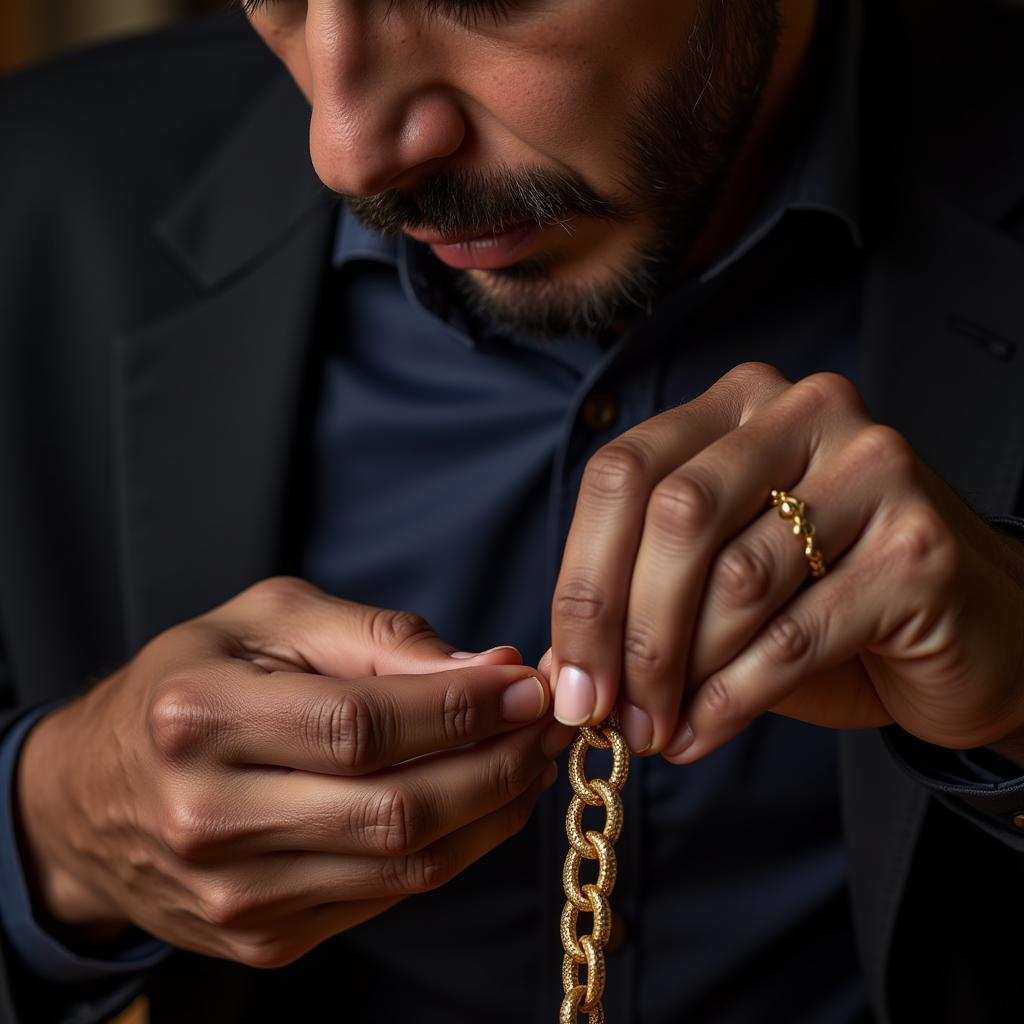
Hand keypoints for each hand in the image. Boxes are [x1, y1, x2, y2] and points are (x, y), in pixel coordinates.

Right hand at [17, 577, 560, 966]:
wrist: (94, 796)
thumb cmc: (191, 683)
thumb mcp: (268, 622)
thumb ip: (377, 639)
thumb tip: (488, 671)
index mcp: (199, 719)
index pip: (362, 726)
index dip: (461, 708)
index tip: (527, 686)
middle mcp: (208, 819)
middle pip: (396, 809)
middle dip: (497, 764)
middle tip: (547, 725)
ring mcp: (236, 897)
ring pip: (408, 866)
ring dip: (493, 810)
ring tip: (528, 759)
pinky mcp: (265, 940)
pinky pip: (390, 899)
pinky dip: (454, 849)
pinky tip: (479, 801)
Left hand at [546, 363, 1023, 761]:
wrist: (966, 629)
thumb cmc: (824, 601)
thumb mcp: (715, 587)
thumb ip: (638, 606)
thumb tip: (558, 671)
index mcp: (739, 405)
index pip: (624, 471)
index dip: (581, 580)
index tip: (568, 674)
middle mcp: (804, 414)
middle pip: (674, 516)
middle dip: (627, 632)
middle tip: (605, 712)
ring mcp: (872, 470)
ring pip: (734, 578)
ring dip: (681, 672)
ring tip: (659, 728)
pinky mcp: (918, 548)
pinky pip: (793, 634)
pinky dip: (732, 698)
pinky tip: (703, 731)